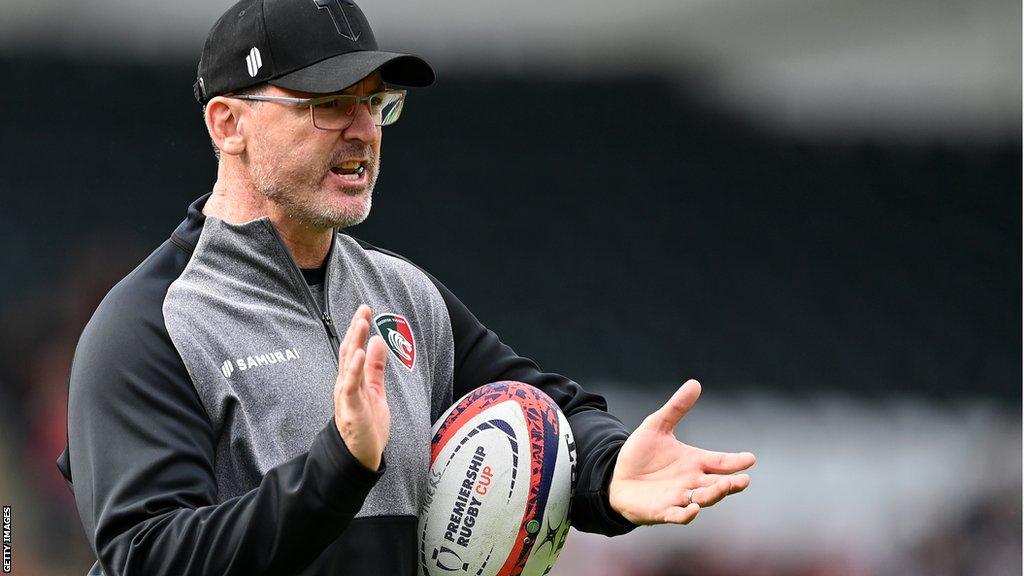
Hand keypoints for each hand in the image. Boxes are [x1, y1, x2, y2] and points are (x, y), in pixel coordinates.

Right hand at [333, 305, 389, 470]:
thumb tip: (378, 341)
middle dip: (355, 330)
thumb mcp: (376, 391)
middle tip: (363, 309)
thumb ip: (375, 367)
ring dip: (354, 342)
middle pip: (348, 352)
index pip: (353, 349)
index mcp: (352, 380)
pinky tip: (358, 354)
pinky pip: (350, 386)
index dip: (358, 329)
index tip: (365, 310)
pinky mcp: (351, 410)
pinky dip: (353, 369)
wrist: (361, 457)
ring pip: (348, 364)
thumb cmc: (367, 425)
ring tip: (361, 323)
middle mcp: (346, 385)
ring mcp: (346, 397)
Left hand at [608, 379, 754, 524]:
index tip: (750, 458)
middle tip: (744, 480)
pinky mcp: (661, 511)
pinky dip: (686, 515)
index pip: (720, 462)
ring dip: (714, 495)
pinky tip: (693, 509)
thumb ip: (676, 408)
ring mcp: (678, 497)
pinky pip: (677, 515)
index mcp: (695, 462)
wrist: (616, 477)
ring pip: (702, 499)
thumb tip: (695, 383)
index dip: (735, 461)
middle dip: (730, 483)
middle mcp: (691, 482)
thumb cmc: (640, 454)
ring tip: (724, 487)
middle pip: (717, 484)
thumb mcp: (656, 425)